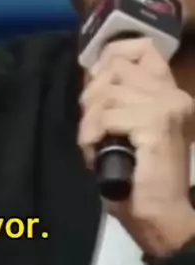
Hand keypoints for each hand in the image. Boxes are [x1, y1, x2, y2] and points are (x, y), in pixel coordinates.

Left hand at [78, 38, 194, 255]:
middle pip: (116, 68)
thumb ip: (115, 98)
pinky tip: (99, 151)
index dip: (113, 57)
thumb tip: (91, 71)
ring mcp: (167, 107)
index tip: (98, 82)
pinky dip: (95, 133)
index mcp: (169, 92)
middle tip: (93, 128)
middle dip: (93, 96)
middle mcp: (173, 93)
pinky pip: (109, 114)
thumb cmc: (138, 178)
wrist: (161, 217)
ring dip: (92, 120)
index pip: (142, 47)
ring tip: (97, 144)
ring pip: (109, 92)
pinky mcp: (156, 123)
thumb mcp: (124, 127)